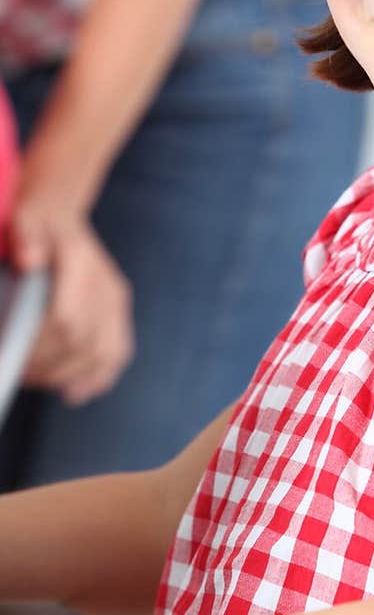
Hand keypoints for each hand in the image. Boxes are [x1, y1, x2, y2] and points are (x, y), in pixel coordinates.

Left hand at [8, 205, 134, 406]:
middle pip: (83, 343)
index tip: (14, 354)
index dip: (40, 346)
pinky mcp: (119, 318)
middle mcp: (107, 286)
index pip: (67, 320)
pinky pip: (117, 355)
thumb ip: (28, 237)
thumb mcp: (27, 221)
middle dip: (49, 365)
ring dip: (67, 375)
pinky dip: (97, 379)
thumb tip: (29, 261)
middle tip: (18, 372)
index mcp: (85, 263)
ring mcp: (117, 304)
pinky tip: (73, 394)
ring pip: (102, 354)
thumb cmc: (38, 225)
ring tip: (37, 380)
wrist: (60, 222)